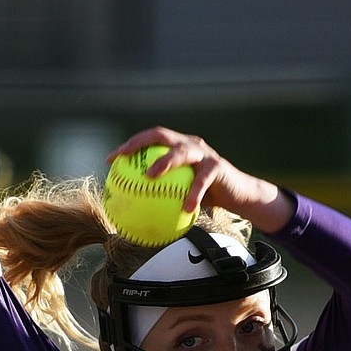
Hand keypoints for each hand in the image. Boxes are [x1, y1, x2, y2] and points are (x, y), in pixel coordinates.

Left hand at [107, 127, 294, 234]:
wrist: (239, 196)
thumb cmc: (207, 198)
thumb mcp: (181, 196)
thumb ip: (162, 198)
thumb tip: (132, 215)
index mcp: (178, 147)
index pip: (150, 140)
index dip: (129, 146)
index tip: (111, 160)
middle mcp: (190, 144)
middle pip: (161, 135)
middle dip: (140, 143)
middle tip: (124, 157)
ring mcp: (204, 153)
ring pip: (182, 151)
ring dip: (165, 161)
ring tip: (150, 175)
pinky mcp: (218, 166)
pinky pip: (202, 180)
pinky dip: (194, 194)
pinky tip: (187, 208)